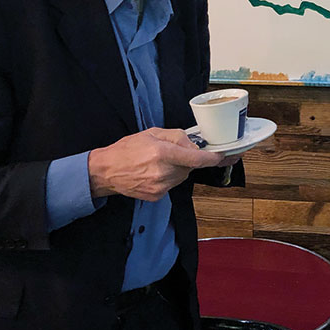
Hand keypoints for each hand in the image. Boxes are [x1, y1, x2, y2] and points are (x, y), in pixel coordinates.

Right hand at [88, 127, 225, 200]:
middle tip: (171, 152)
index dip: (213, 158)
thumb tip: (194, 145)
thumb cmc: (127, 149)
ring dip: (178, 169)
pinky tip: (154, 172)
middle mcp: (163, 172)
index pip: (196, 159)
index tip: (224, 156)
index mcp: (162, 153)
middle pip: (190, 166)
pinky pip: (172, 185)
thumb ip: (177, 137)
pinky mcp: (157, 196)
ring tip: (158, 162)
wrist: (106, 171)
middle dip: (187, 159)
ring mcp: (160, 186)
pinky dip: (169, 178)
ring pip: (182, 176)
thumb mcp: (152, 133)